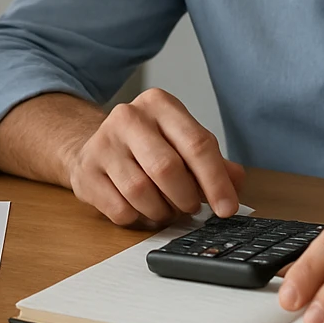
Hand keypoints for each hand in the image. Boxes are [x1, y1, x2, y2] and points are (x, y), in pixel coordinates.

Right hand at [66, 88, 245, 226]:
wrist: (95, 148)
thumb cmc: (148, 147)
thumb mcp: (182, 143)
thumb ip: (213, 161)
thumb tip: (236, 182)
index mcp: (159, 104)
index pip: (197, 144)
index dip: (216, 182)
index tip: (227, 208)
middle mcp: (128, 117)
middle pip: (167, 168)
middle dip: (186, 198)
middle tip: (190, 207)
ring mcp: (103, 143)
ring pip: (141, 192)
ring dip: (161, 211)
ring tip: (166, 208)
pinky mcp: (86, 171)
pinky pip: (120, 209)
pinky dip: (138, 218)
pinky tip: (141, 209)